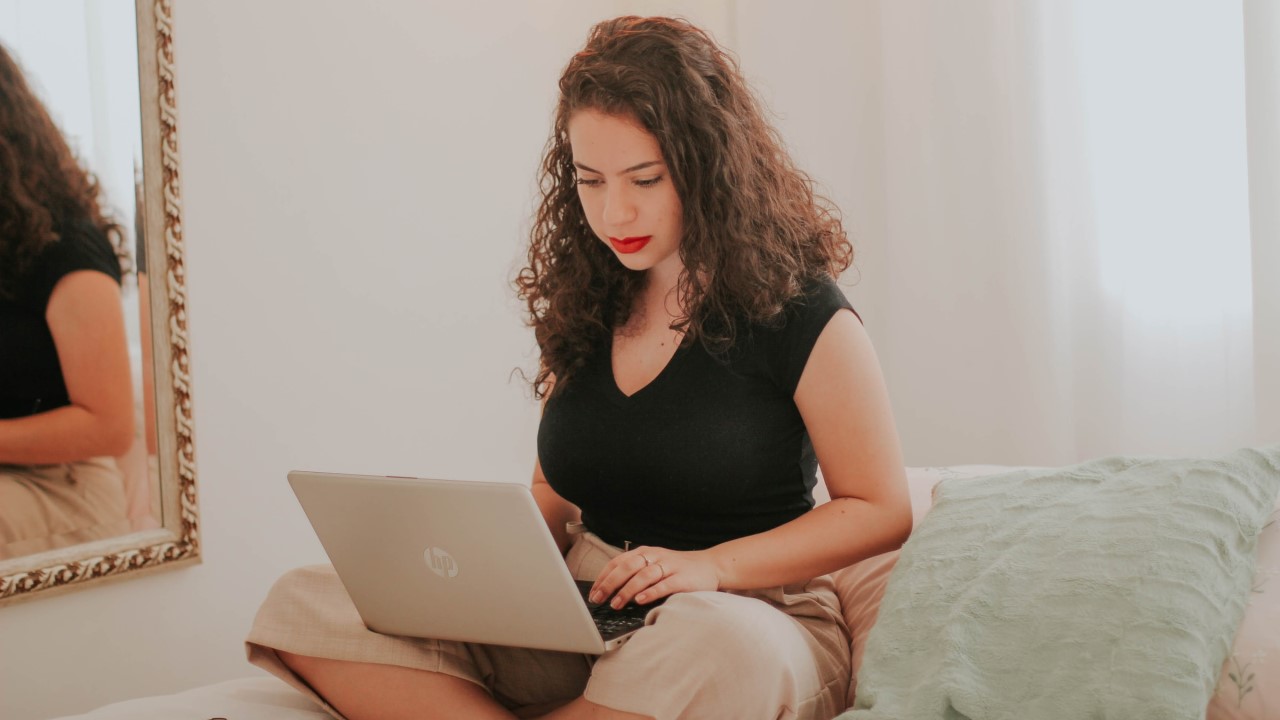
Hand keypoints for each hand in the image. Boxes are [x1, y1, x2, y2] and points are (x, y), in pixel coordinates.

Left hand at [589, 546, 720, 608]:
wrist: (710, 566)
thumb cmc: (677, 569)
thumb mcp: (654, 565)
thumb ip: (635, 573)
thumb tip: (609, 590)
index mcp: (645, 552)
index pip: (618, 562)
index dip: (604, 577)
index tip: (593, 593)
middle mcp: (655, 556)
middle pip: (628, 566)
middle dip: (611, 583)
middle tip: (599, 599)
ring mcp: (669, 566)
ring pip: (644, 575)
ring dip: (627, 590)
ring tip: (616, 603)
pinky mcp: (682, 578)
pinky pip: (664, 584)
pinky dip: (651, 592)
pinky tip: (640, 600)